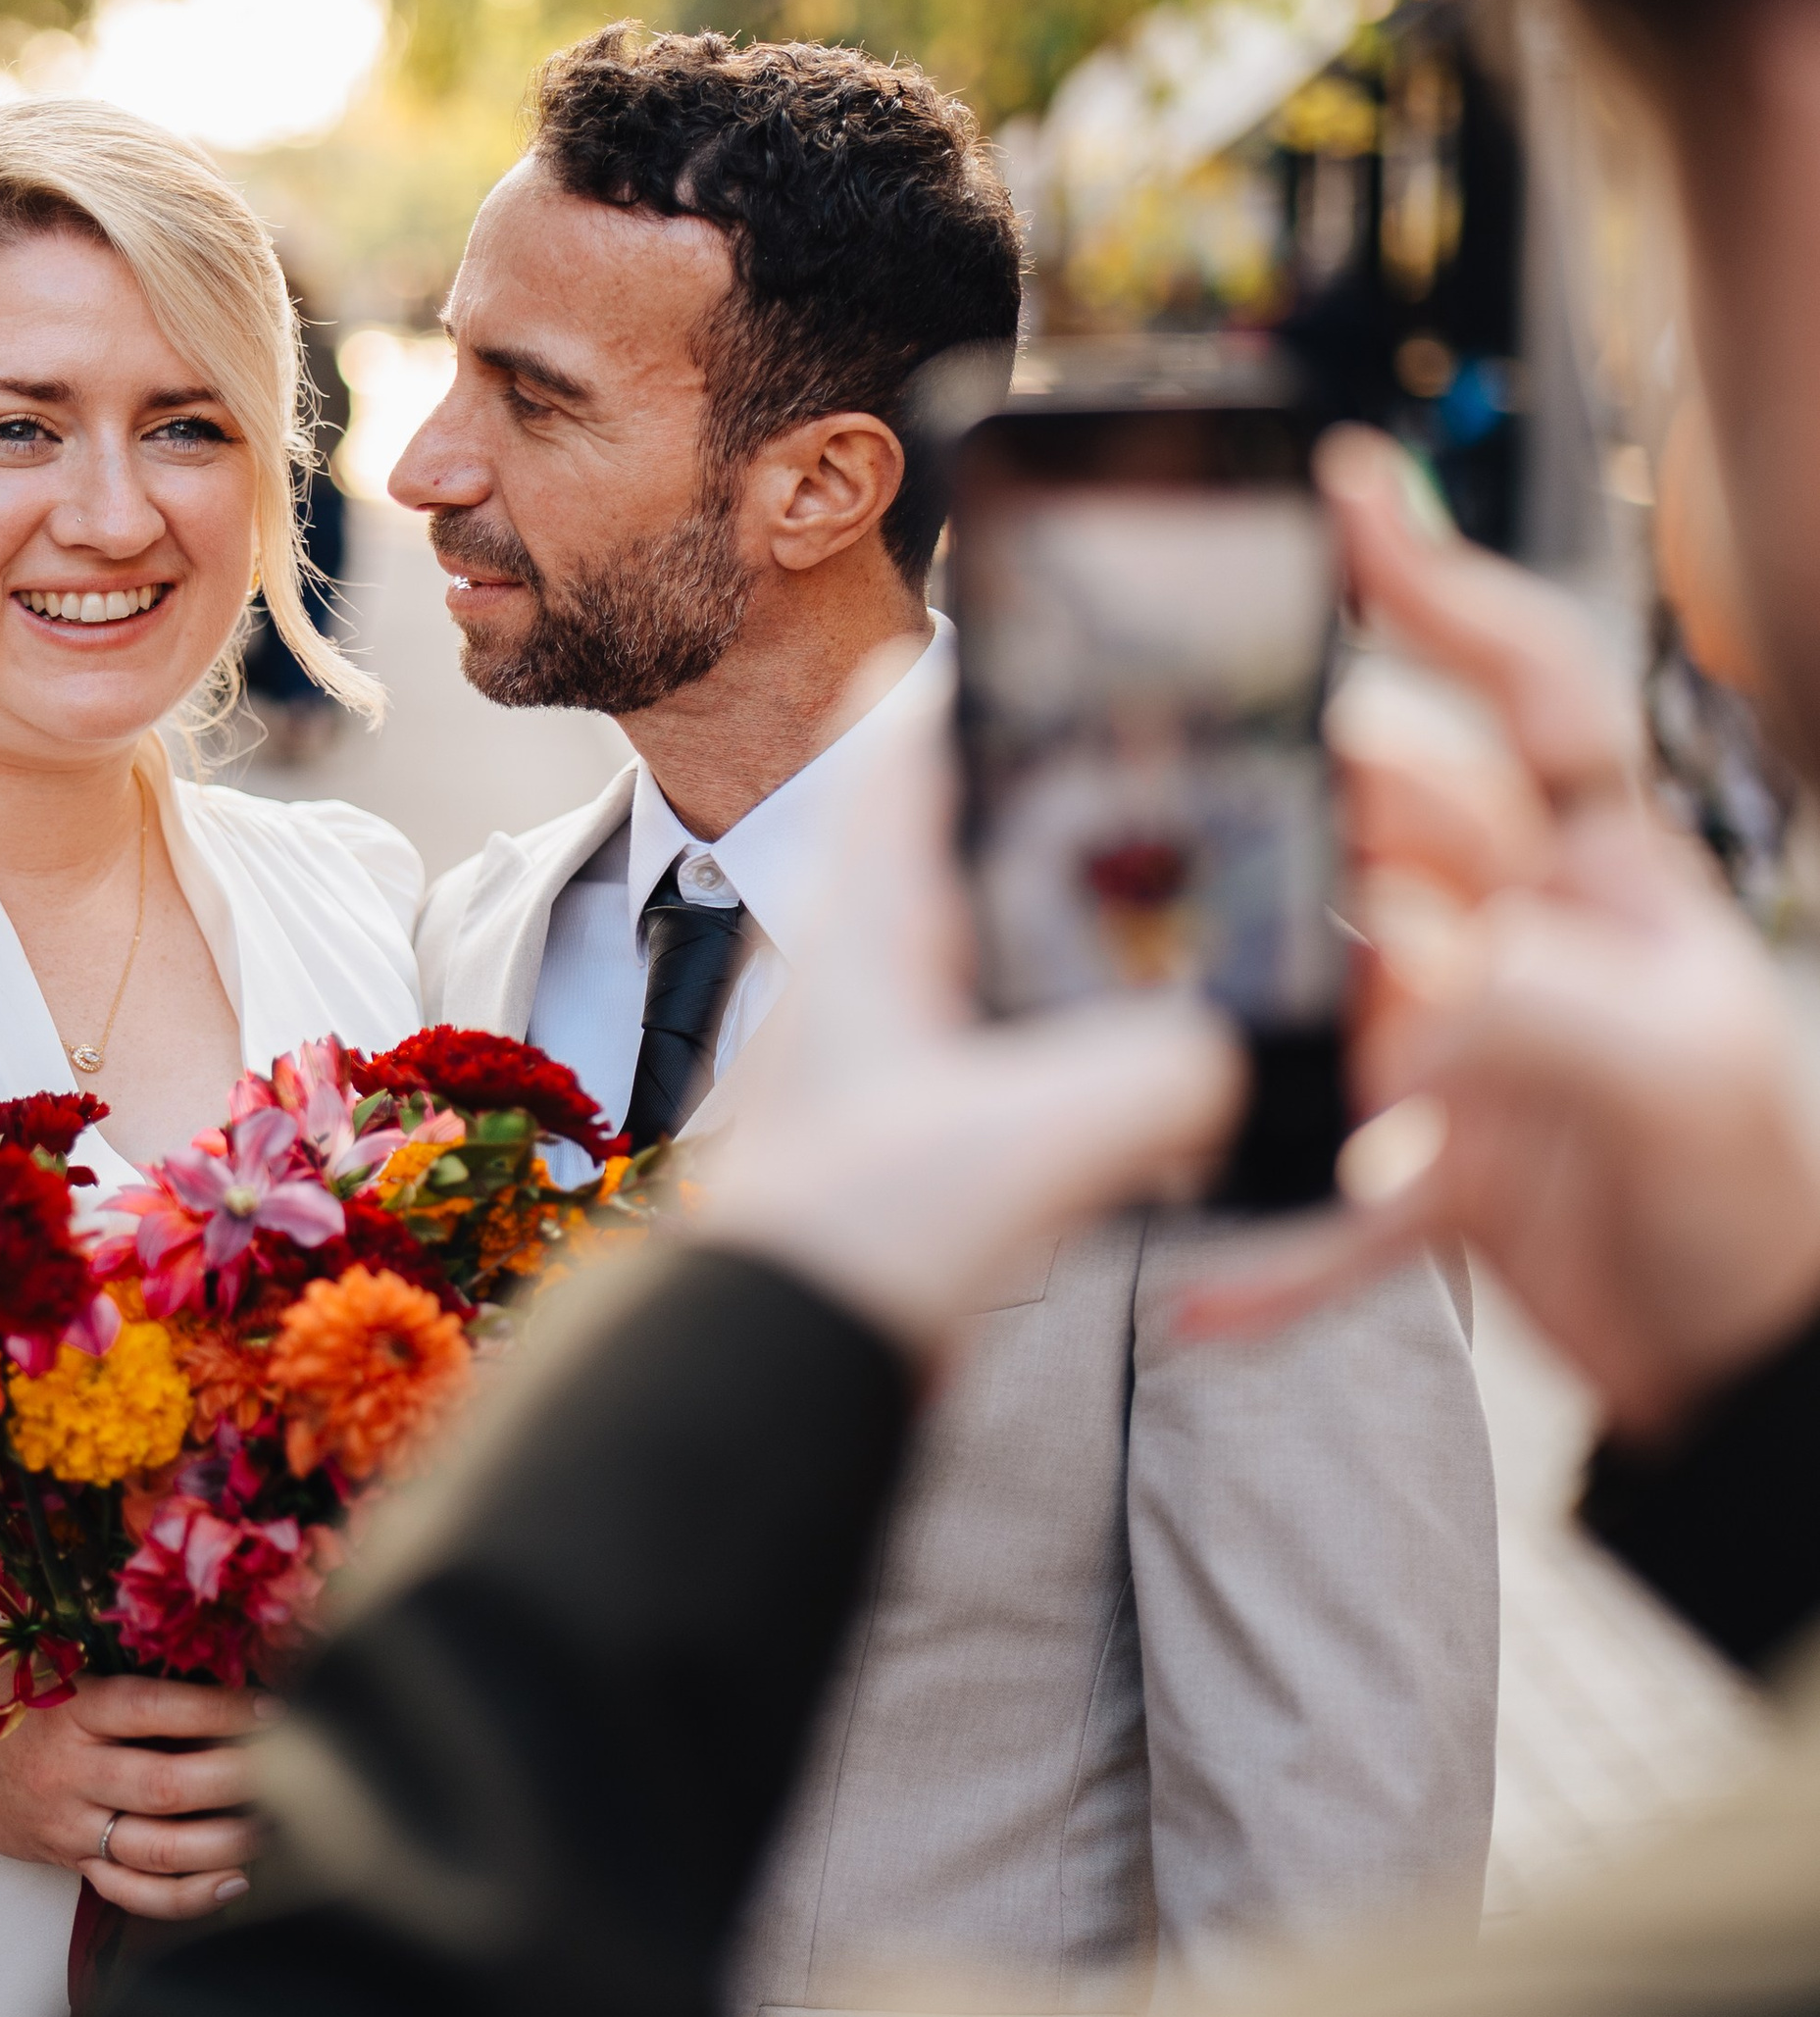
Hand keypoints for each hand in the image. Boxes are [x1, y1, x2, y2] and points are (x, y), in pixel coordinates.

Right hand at [0, 1676, 267, 1922]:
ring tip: (279, 1824)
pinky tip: (234, 1881)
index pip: (153, 1709)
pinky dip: (187, 1897)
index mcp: (72, 1711)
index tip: (274, 1707)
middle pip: (165, 1786)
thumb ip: (125, 1675)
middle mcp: (70, 1773)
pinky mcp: (70, 1864)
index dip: (217, 1709)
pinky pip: (131, 1893)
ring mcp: (69, 1827)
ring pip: (157, 1848)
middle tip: (297, 1769)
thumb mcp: (56, 1670)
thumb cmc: (11, 1703)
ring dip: (226, 1841)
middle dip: (240, 1780)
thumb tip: (225, 1666)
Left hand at [698, 680, 1245, 1358]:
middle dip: (1087, 795)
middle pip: (988, 828)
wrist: (772, 1386)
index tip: (1086, 630)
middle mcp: (889, 972)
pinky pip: (1049, 1038)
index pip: (912, 740)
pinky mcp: (954, 1133)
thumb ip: (1151, 1080)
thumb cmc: (846, 1251)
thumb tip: (1244, 1057)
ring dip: (1112, 914)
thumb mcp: (1021, 1144)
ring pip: (1024, 934)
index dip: (989, 667)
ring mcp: (920, 1053)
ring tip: (1227, 895)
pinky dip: (1121, 1025)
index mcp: (876, 928)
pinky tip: (1194, 1052)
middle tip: (1202, 767)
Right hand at [1175, 430, 1819, 1432]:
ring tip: (1164, 1021)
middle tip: (1182, 789)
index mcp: (1609, 882)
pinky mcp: (1437, 1170)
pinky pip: (1321, 1194)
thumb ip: (1536, 1007)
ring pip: (1331, 985)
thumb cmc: (1757, 1213)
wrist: (1760, 1383)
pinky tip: (1197, 1299)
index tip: (1348, 494)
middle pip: (1389, 821)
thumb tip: (1396, 998)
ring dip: (1260, 1013)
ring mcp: (1476, 1051)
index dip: (1445, 584)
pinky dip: (1266, 1243)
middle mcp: (1530, 941)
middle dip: (1295, 798)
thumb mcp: (1673, 1081)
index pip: (1530, 695)